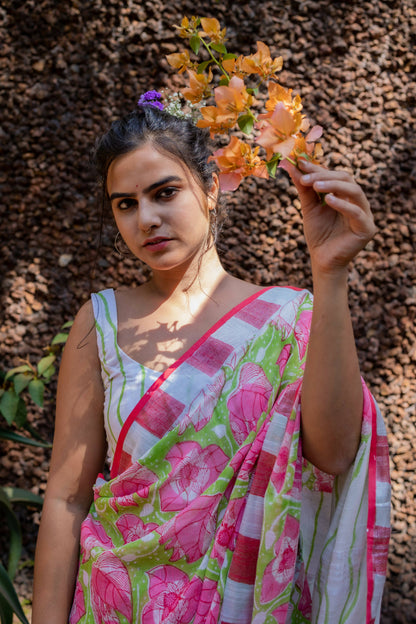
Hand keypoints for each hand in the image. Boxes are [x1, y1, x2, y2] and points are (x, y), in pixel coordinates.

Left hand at [283, 159, 376, 276]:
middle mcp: (358, 202)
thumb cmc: (318, 235)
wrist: (322, 261)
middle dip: (325, 176)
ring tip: (316, 185)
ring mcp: (365, 214)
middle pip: (346, 179)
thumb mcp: (309, 208)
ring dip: (334, 185)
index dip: (318, 168)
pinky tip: (328, 201)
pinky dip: (343, 205)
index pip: (335, 175)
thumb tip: (293, 166)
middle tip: (306, 178)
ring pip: (355, 191)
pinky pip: (357, 212)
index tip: (300, 163)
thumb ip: (304, 188)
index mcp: (346, 195)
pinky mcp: (367, 228)